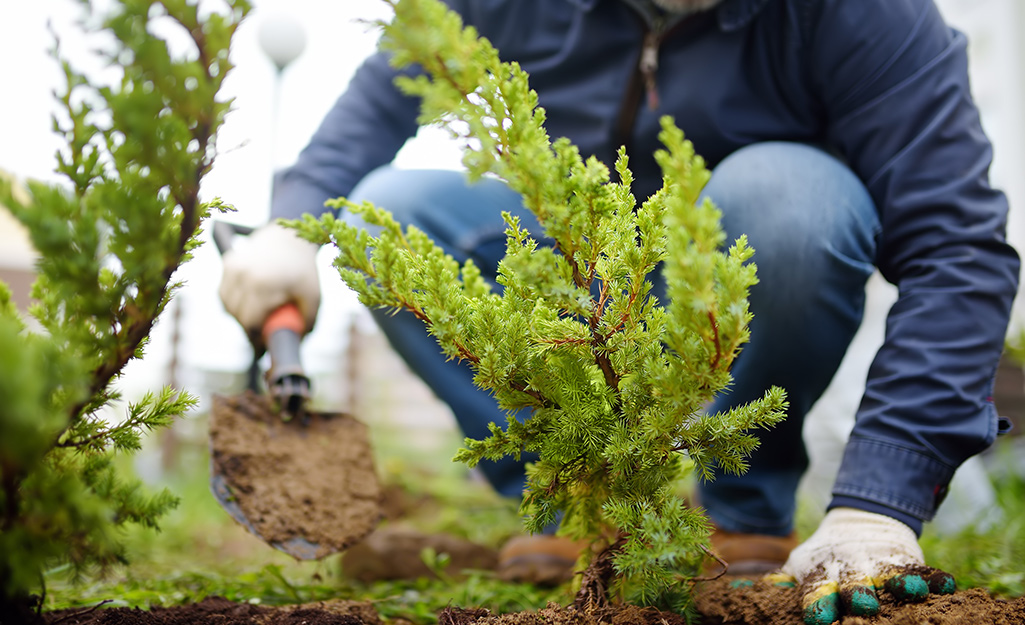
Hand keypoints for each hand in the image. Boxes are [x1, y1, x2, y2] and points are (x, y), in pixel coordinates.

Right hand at [219, 222, 320, 344]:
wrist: (290, 237)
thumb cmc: (304, 270)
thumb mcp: (313, 297)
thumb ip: (307, 322)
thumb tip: (297, 343)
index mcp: (264, 284)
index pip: (250, 322)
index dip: (255, 339)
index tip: (262, 349)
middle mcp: (244, 274)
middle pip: (237, 316)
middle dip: (249, 330)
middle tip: (262, 335)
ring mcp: (233, 267)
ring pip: (227, 306)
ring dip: (239, 316)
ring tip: (257, 317)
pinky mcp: (228, 263)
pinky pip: (224, 293)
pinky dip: (233, 302)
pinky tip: (248, 301)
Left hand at [769, 507, 954, 624]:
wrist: (859, 521)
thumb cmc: (824, 557)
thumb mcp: (800, 564)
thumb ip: (778, 582)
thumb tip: (737, 592)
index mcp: (822, 576)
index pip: (817, 592)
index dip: (817, 604)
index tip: (818, 617)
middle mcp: (851, 573)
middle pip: (854, 586)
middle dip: (857, 595)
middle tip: (862, 603)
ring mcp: (881, 566)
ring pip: (890, 577)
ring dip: (899, 585)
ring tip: (908, 591)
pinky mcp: (906, 561)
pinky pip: (924, 571)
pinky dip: (934, 578)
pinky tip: (946, 585)